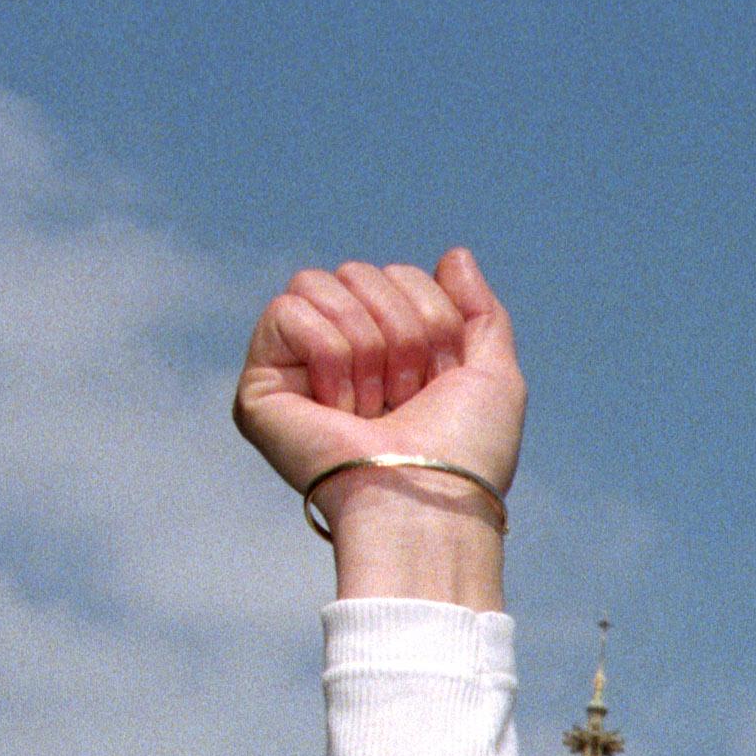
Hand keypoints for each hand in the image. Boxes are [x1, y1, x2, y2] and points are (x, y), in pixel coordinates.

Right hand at [234, 248, 518, 607]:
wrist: (426, 501)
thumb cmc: (465, 453)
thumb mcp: (495, 376)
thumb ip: (481, 313)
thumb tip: (456, 254)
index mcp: (389, 349)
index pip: (400, 274)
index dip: (433, 320)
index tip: (440, 381)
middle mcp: (340, 351)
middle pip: (360, 272)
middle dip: (402, 333)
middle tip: (406, 397)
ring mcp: (296, 365)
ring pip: (321, 283)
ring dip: (367, 347)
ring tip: (373, 406)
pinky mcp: (261, 381)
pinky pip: (288, 310)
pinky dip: (328, 355)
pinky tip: (337, 408)